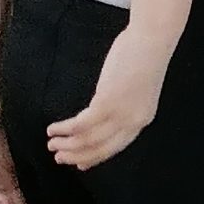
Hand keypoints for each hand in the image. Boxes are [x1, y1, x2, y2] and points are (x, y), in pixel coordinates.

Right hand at [46, 29, 170, 168]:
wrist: (152, 39)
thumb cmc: (142, 57)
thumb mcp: (136, 87)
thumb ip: (122, 102)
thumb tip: (101, 110)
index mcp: (142, 118)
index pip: (116, 147)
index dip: (95, 157)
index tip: (79, 165)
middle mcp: (134, 121)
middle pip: (100, 148)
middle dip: (76, 155)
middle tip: (58, 158)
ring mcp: (121, 113)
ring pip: (88, 140)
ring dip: (66, 144)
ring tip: (51, 143)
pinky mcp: (107, 102)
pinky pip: (80, 124)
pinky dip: (64, 129)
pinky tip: (52, 129)